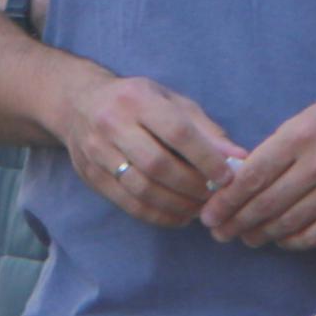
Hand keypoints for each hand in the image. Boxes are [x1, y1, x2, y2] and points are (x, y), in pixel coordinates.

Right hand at [57, 69, 239, 228]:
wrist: (77, 104)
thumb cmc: (136, 101)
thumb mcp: (171, 102)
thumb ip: (205, 130)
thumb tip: (238, 158)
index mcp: (137, 99)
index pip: (177, 132)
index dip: (205, 158)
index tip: (227, 177)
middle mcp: (112, 123)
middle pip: (158, 164)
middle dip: (192, 186)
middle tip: (214, 197)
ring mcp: (97, 152)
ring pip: (142, 188)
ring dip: (177, 205)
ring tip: (199, 209)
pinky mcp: (90, 175)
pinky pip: (128, 203)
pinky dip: (158, 216)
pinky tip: (178, 215)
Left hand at [209, 83, 315, 250]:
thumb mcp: (308, 118)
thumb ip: (276, 148)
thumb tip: (238, 180)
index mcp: (301, 135)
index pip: (252, 177)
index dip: (225, 201)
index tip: (209, 214)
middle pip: (265, 205)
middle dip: (235, 223)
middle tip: (219, 232)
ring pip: (287, 224)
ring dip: (260, 235)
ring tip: (246, 237)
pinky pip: (314, 236)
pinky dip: (291, 241)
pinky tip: (279, 239)